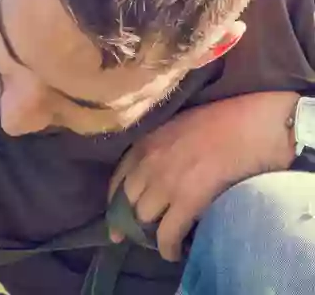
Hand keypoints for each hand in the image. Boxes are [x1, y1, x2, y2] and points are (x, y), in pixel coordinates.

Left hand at [108, 91, 298, 261]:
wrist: (256, 124)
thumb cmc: (226, 119)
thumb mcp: (179, 125)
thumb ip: (163, 146)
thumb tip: (160, 168)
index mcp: (146, 141)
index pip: (118, 177)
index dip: (115, 199)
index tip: (116, 214)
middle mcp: (149, 163)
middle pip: (127, 200)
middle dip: (129, 218)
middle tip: (136, 232)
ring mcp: (166, 182)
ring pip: (143, 218)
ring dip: (149, 232)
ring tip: (160, 239)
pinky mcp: (187, 200)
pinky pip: (167, 233)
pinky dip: (167, 247)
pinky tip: (173, 253)